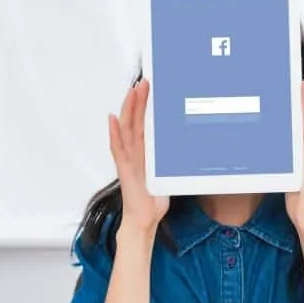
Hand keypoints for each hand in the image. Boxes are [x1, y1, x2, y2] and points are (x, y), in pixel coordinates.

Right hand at [109, 79, 168, 235]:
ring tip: (132, 92)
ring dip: (128, 109)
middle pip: (134, 121)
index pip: (144, 124)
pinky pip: (118, 148)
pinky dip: (114, 133)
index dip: (145, 106)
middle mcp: (134, 153)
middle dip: (138, 101)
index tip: (152, 89)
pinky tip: (113, 119)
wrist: (144, 220)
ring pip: (126, 129)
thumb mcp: (169, 174)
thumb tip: (191, 146)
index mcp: (144, 153)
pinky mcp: (125, 169)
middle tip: (144, 82)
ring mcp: (128, 159)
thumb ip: (174, 160)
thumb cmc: (153, 200)